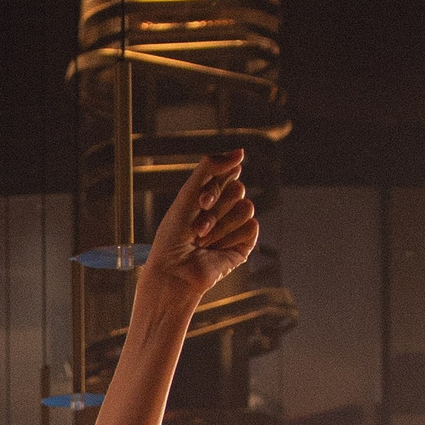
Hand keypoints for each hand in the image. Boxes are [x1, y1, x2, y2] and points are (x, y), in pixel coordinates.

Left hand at [138, 151, 258, 317]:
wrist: (173, 272)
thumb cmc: (173, 236)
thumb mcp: (187, 194)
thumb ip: (210, 167)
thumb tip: (241, 152)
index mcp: (210, 194)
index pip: (227, 173)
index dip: (214, 187)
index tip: (200, 202)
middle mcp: (224, 209)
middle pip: (238, 189)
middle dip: (216, 208)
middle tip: (197, 227)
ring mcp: (235, 227)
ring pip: (246, 207)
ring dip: (220, 225)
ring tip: (202, 240)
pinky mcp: (244, 245)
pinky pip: (251, 227)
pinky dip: (230, 238)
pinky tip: (216, 251)